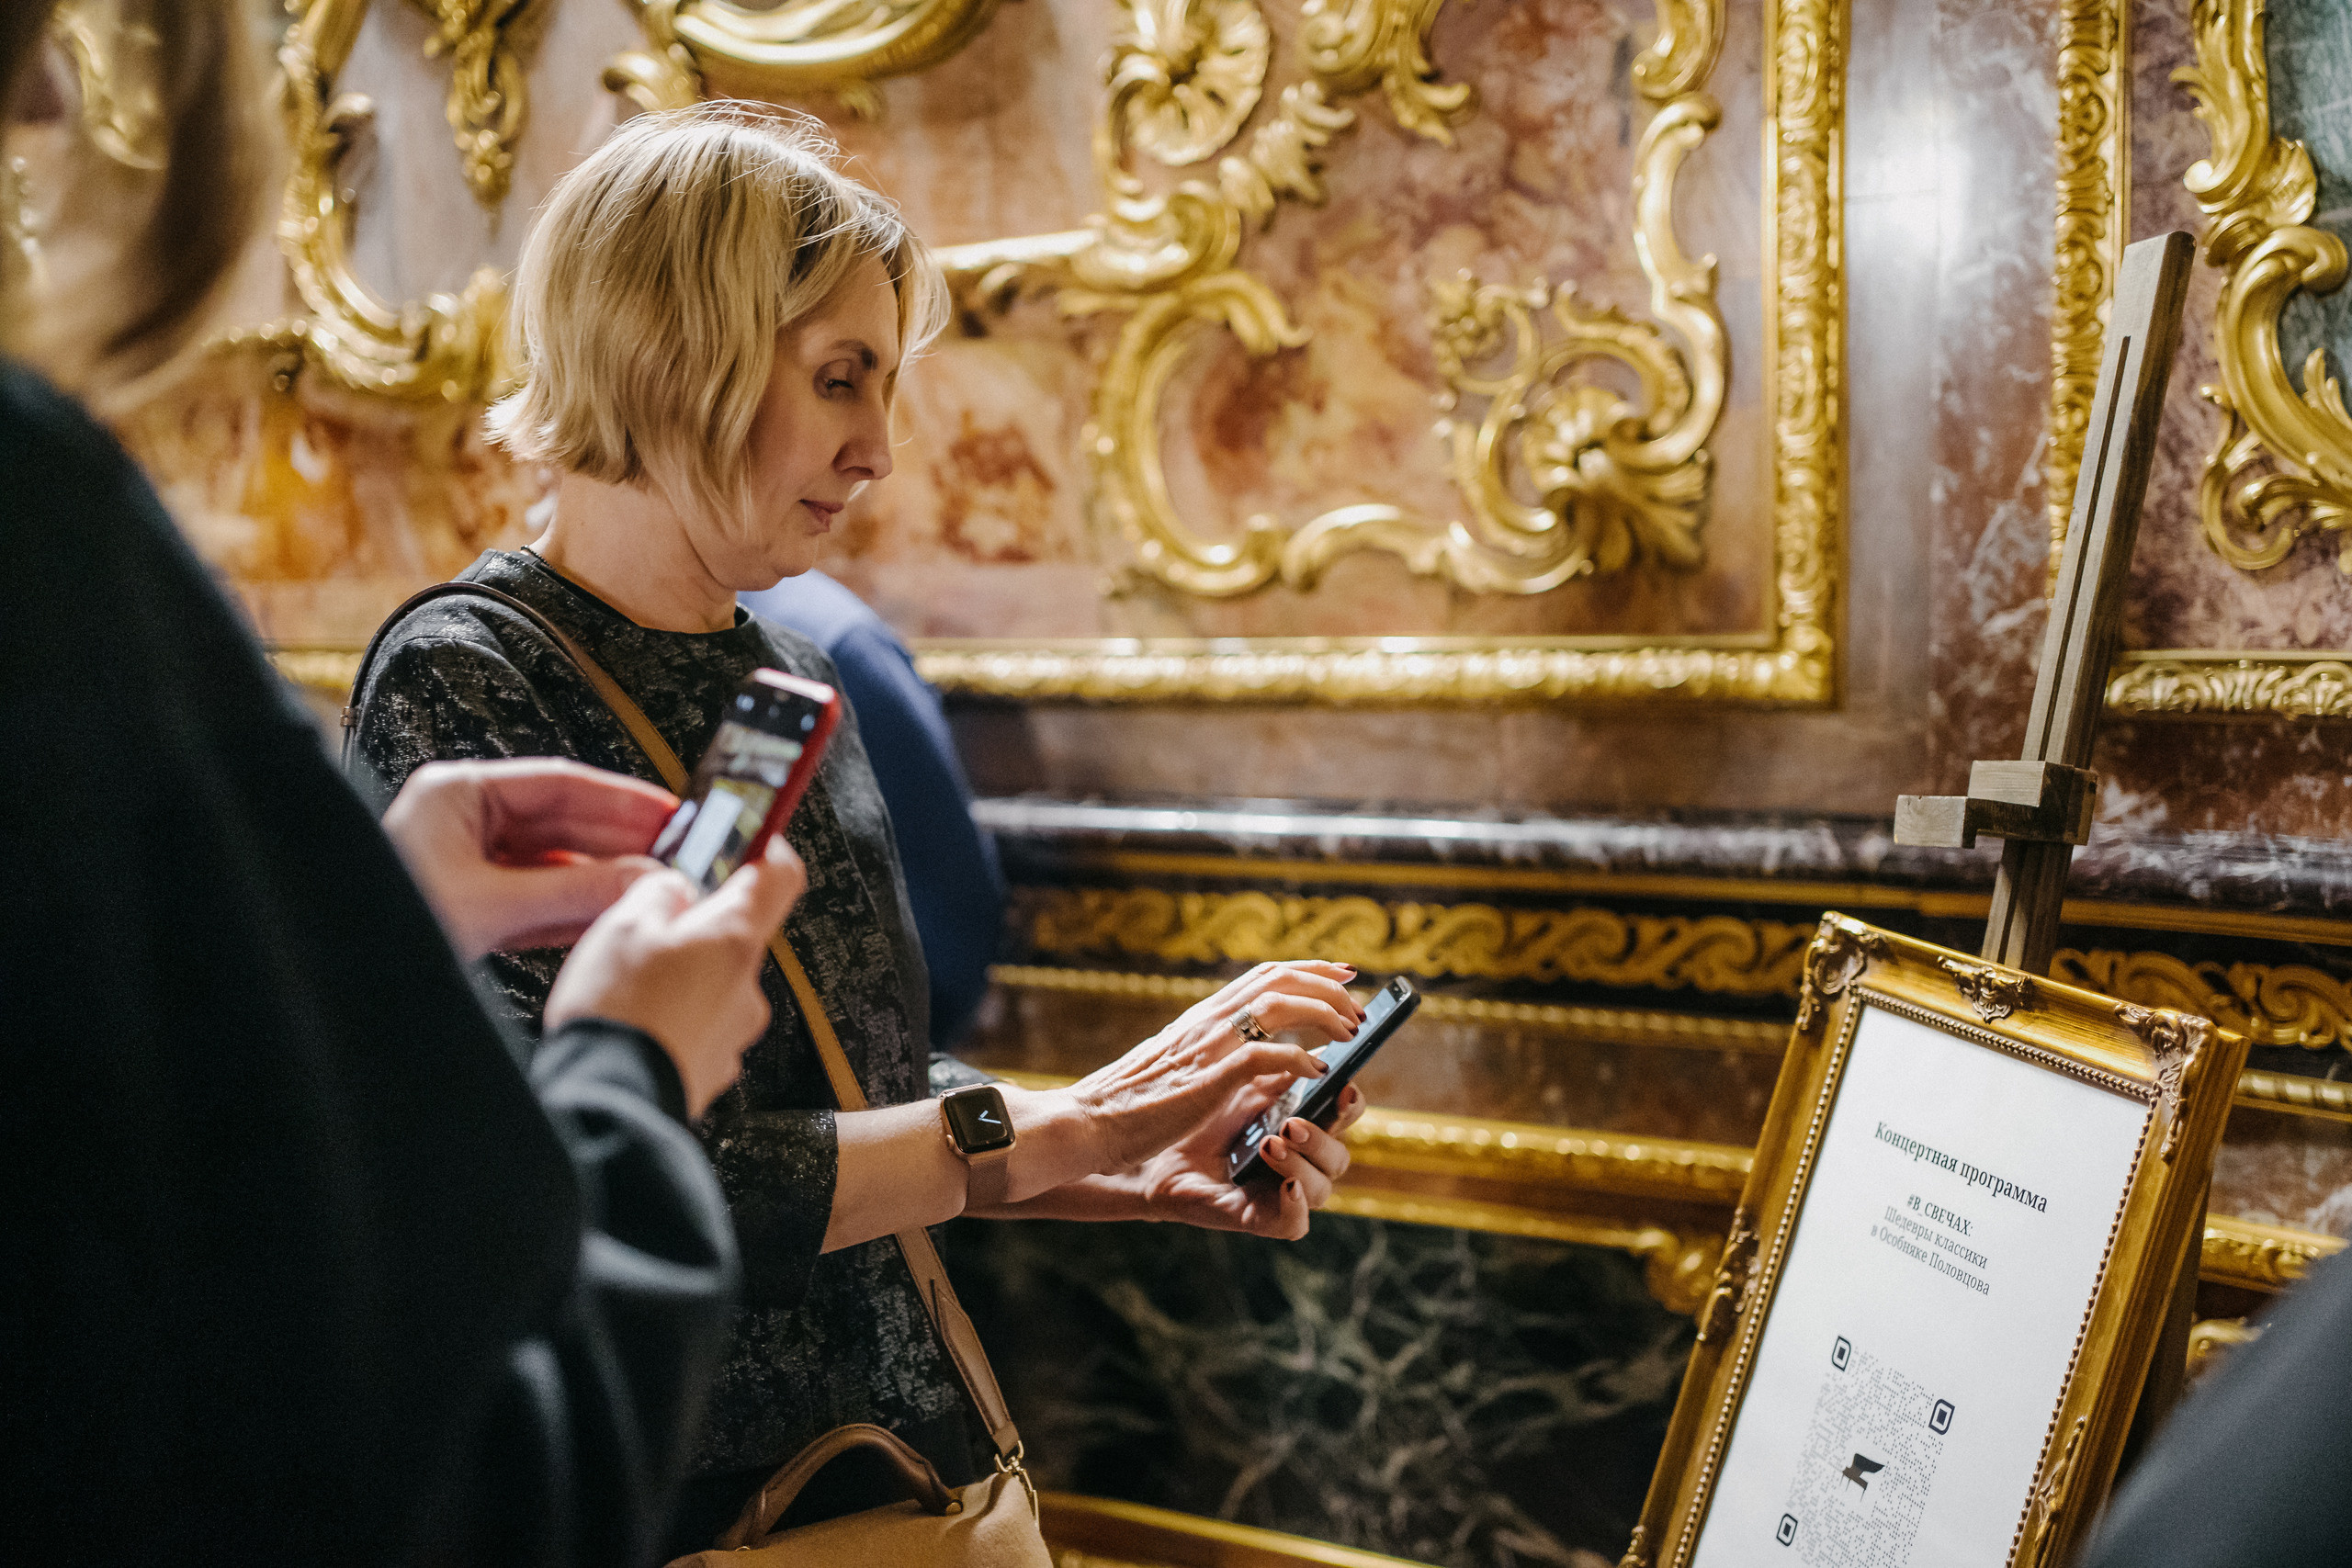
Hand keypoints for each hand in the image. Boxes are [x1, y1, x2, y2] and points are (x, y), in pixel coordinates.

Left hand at [382, 758, 678, 961]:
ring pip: (552, 862)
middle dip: (617, 840)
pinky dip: (572, 906)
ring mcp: (466, 862)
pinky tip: (608, 913)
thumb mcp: (490, 905)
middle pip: (560, 820)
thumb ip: (571, 890)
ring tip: (649, 884)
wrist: (344, 977)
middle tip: (672, 850)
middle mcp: (461, 820)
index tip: (666, 811)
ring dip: (599, 877)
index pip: (558, 782)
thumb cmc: (380, 925)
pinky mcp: (471, 903)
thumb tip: (636, 879)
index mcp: (456, 794)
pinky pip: (535, 897)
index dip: (620, 797)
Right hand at [545, 836, 805, 1116]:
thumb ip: (658, 893)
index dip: (768, 849)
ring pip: (716, 981)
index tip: (750, 839)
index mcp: (735, 938)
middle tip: (651, 925)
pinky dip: (676, 1016)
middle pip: (740, 933)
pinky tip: (638, 1021)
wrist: (608, 1103)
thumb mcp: (622, 927)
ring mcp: (736, 1030)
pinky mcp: (714, 1066)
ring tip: (632, 984)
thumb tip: (675, 887)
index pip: (781, 875)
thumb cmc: (618, 1014)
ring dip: (684, 974)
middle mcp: (749, 985)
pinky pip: (702, 1024)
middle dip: (700, 924)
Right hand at [1068, 961, 1362, 1173]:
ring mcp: (1206, 1047)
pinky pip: (1264, 1056)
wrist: (1086, 1125)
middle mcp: (1206, 1021)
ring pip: (1277, 1004)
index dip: (1308, 969)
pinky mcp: (1207, 1079)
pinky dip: (1298, 1057)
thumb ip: (1211, 1052)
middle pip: (1278, 978)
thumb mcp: (1177, 1066)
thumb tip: (1250, 1047)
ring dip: (1322, 1013)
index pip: (1262, 975)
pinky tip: (1318, 1069)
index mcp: (1200, 1018)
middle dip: (1326, 984)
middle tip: (1358, 1000)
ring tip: (1351, 1031)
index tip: (1342, 972)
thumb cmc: (1127, 1106)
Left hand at [1135, 1080, 1368, 1238]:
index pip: (1346, 1113)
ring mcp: (1286, 1190)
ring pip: (1322, 1187)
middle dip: (1321, 1138)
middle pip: (1339, 1154)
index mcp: (1307, 1119)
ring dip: (1301, 1164)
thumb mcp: (1243, 1081)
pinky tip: (1286, 1186)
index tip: (1342, 1087)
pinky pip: (1296, 1223)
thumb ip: (1280, 1066)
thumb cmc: (1204, 1111)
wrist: (1160, 1146)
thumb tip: (1315, 1046)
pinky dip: (1296, 1205)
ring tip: (1269, 1144)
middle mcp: (1304, 1158)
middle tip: (1290, 1123)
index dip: (1351, 1101)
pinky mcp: (1262, 1217)